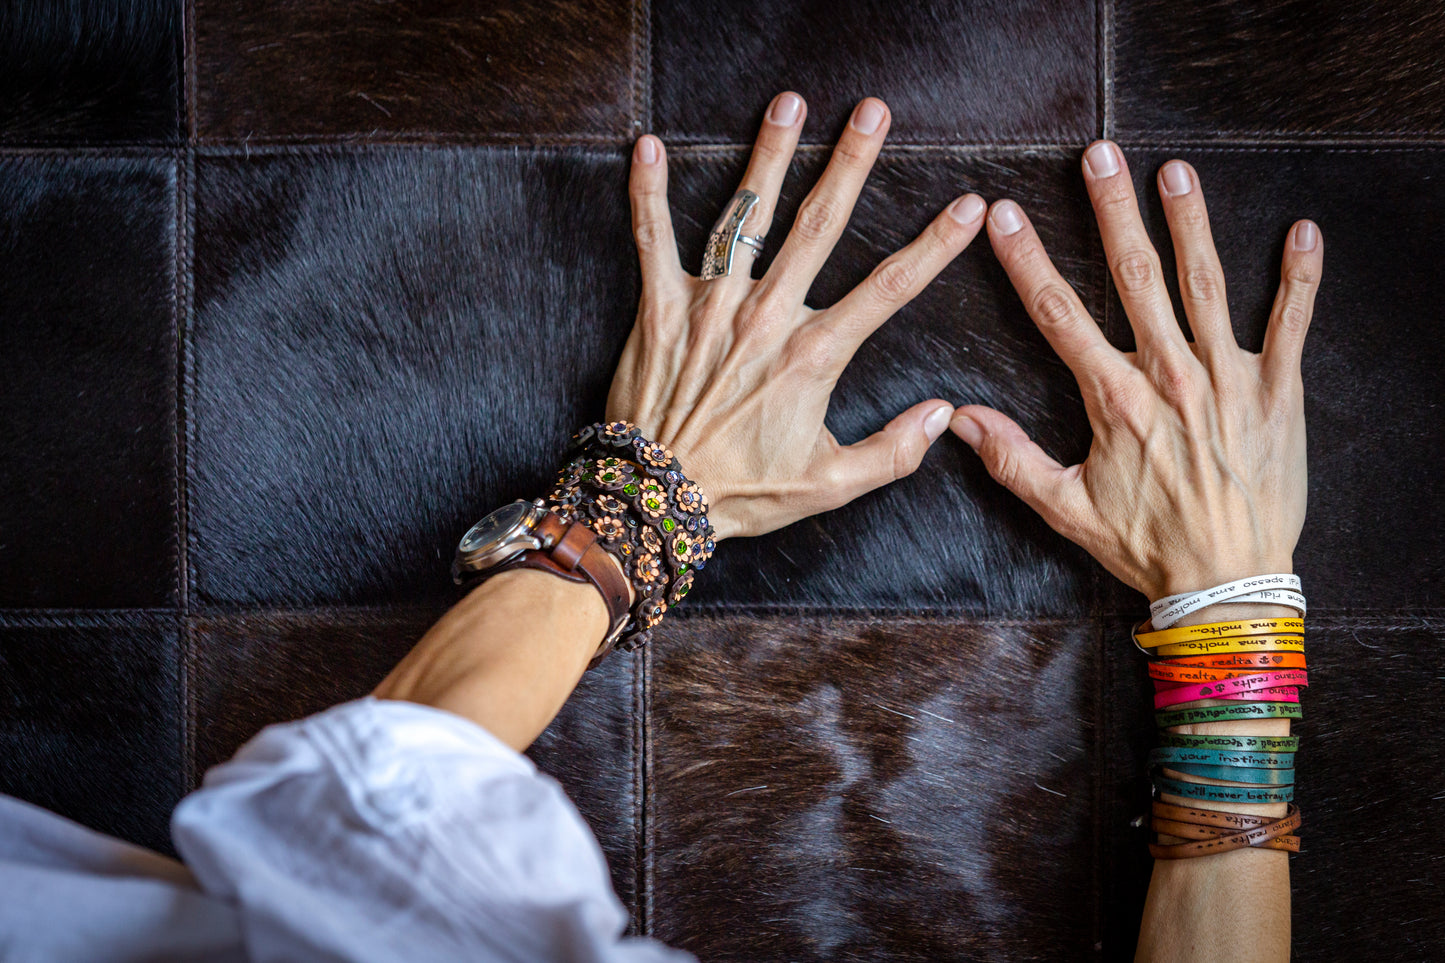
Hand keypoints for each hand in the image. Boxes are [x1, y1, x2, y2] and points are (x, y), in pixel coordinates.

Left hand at [606, 92, 986, 540]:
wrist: (656, 499)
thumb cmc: (742, 493)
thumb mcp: (829, 485)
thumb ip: (892, 452)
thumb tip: (943, 416)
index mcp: (813, 355)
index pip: (889, 288)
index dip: (935, 245)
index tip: (967, 207)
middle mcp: (767, 316)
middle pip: (819, 225)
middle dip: (850, 162)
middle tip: (873, 113)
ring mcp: (712, 305)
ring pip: (746, 216)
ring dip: (769, 156)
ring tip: (788, 104)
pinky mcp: (661, 308)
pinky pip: (652, 240)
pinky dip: (647, 193)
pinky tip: (648, 146)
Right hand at [950, 141, 1321, 599]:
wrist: (1226, 579)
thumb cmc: (1145, 544)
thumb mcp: (1065, 509)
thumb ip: (1012, 460)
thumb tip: (960, 420)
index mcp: (1116, 400)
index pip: (1060, 315)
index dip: (1028, 261)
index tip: (1006, 216)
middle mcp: (1171, 376)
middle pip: (1135, 277)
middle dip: (1113, 211)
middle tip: (1100, 158)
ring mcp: (1229, 379)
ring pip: (1206, 285)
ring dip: (1190, 222)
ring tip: (1176, 171)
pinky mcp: (1278, 392)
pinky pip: (1292, 325)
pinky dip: (1299, 278)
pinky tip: (1302, 233)